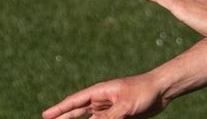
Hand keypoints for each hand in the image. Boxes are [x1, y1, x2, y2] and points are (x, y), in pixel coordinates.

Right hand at [42, 73, 167, 118]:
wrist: (161, 90)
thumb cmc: (143, 91)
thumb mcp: (125, 106)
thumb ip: (109, 117)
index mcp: (99, 92)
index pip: (74, 102)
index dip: (59, 109)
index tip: (45, 115)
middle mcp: (100, 101)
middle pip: (76, 112)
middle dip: (63, 118)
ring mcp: (108, 110)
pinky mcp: (117, 117)